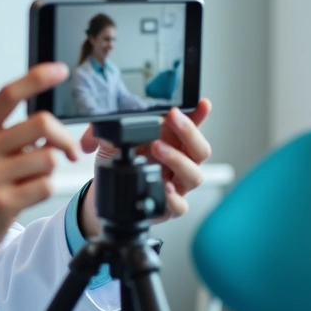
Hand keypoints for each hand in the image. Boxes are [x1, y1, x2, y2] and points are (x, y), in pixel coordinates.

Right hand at [0, 63, 78, 294]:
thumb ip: (7, 134)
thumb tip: (50, 127)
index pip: (9, 93)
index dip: (38, 77)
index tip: (61, 70)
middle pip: (42, 123)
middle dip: (64, 137)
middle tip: (68, 150)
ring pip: (49, 158)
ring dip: (50, 170)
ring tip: (33, 179)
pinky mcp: (2, 203)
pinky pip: (46, 186)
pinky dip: (45, 189)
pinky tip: (27, 195)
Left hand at [78, 99, 212, 236]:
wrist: (109, 192)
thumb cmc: (120, 162)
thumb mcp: (113, 140)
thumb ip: (112, 127)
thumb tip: (111, 118)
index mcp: (172, 142)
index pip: (194, 126)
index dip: (200, 114)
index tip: (202, 103)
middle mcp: (181, 163)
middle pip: (201, 149)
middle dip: (189, 132)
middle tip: (171, 118)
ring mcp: (177, 186)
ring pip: (194, 175)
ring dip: (177, 159)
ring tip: (157, 148)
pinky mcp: (170, 208)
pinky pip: (180, 205)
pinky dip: (173, 197)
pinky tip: (164, 187)